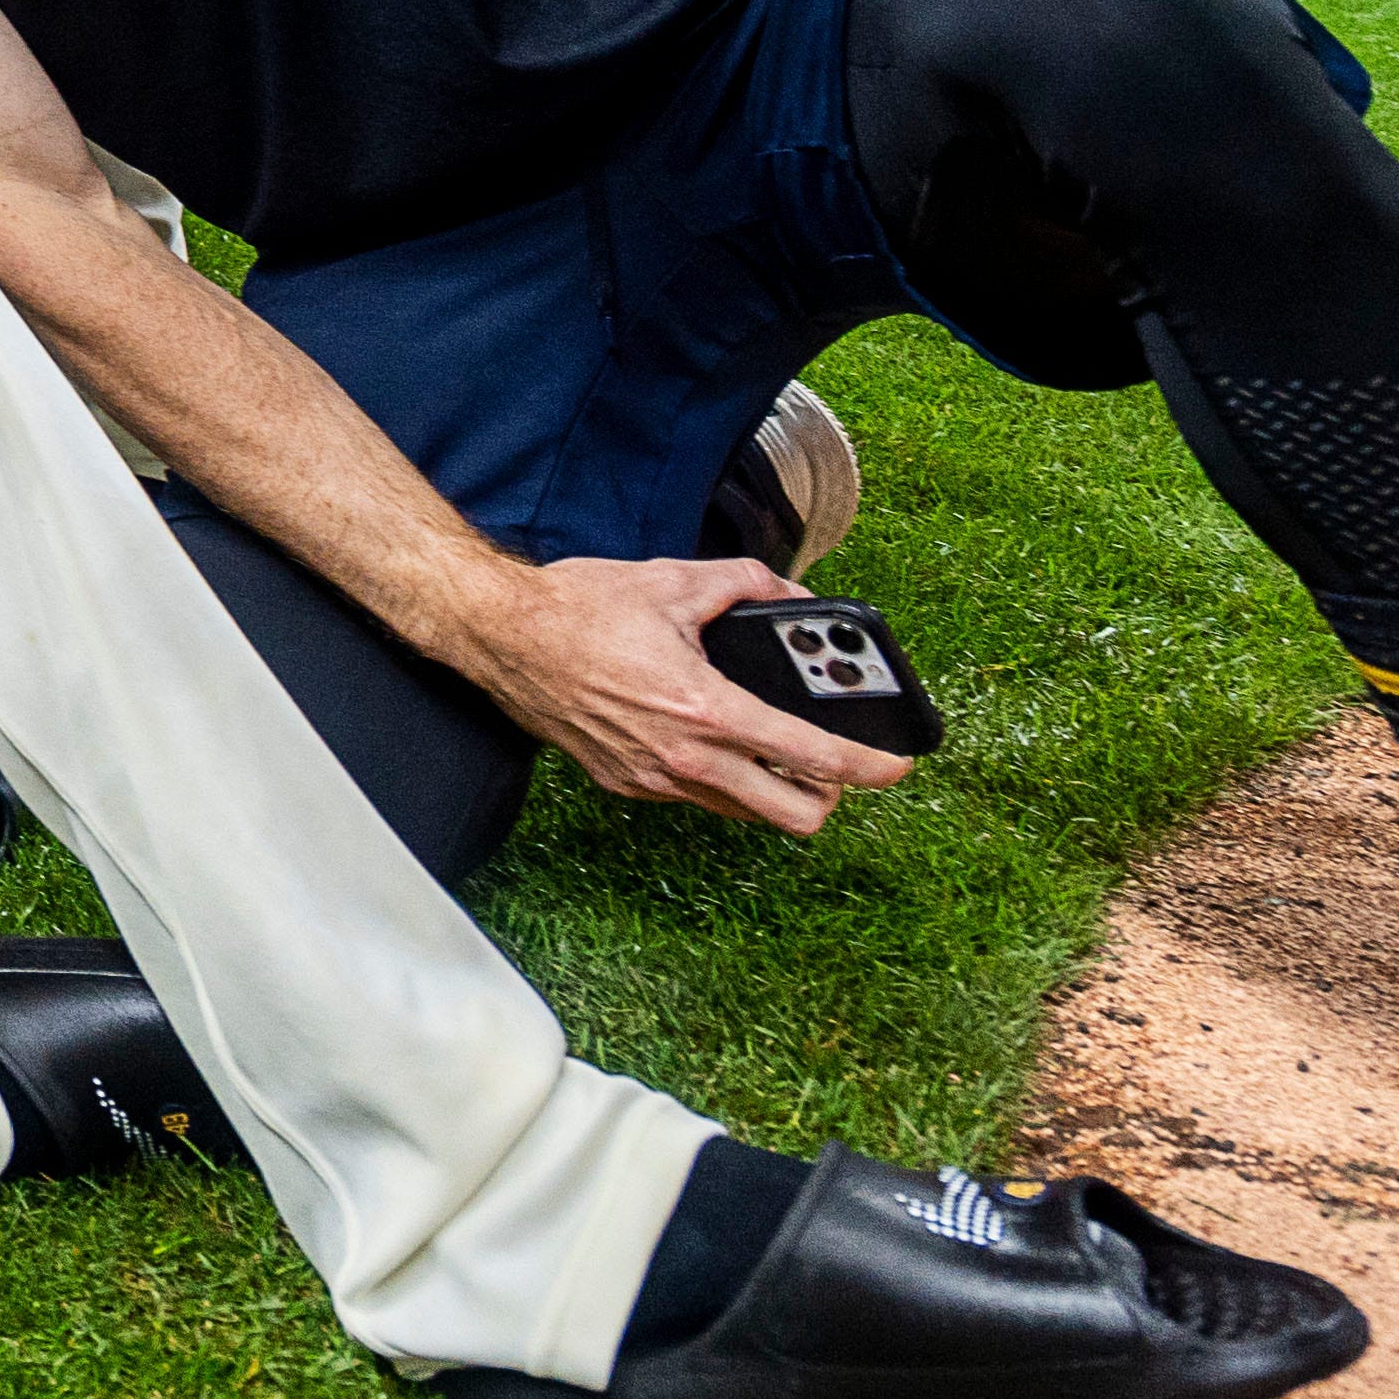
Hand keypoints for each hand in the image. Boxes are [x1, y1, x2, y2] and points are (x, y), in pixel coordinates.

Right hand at [469, 555, 913, 834]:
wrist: (500, 634)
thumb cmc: (574, 609)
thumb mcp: (672, 582)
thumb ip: (743, 585)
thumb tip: (786, 594)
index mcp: (706, 710)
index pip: (814, 758)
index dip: (871, 766)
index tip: (898, 763)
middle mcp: (684, 759)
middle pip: (795, 816)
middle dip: (831, 796)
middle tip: (834, 763)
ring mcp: (653, 780)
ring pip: (746, 812)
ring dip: (773, 788)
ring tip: (774, 747)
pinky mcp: (626, 784)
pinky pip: (697, 798)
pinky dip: (721, 778)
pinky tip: (709, 738)